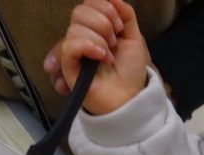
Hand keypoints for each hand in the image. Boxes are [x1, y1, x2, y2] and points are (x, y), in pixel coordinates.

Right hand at [51, 0, 150, 114]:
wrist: (129, 96)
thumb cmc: (130, 71)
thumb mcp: (133, 36)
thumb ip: (126, 14)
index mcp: (94, 28)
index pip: (88, 3)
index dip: (105, 8)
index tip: (120, 26)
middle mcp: (81, 37)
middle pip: (79, 12)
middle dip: (102, 23)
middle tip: (115, 42)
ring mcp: (74, 52)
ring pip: (75, 28)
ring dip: (99, 39)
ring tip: (109, 56)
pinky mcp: (69, 68)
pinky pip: (70, 46)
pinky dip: (88, 46)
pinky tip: (102, 57)